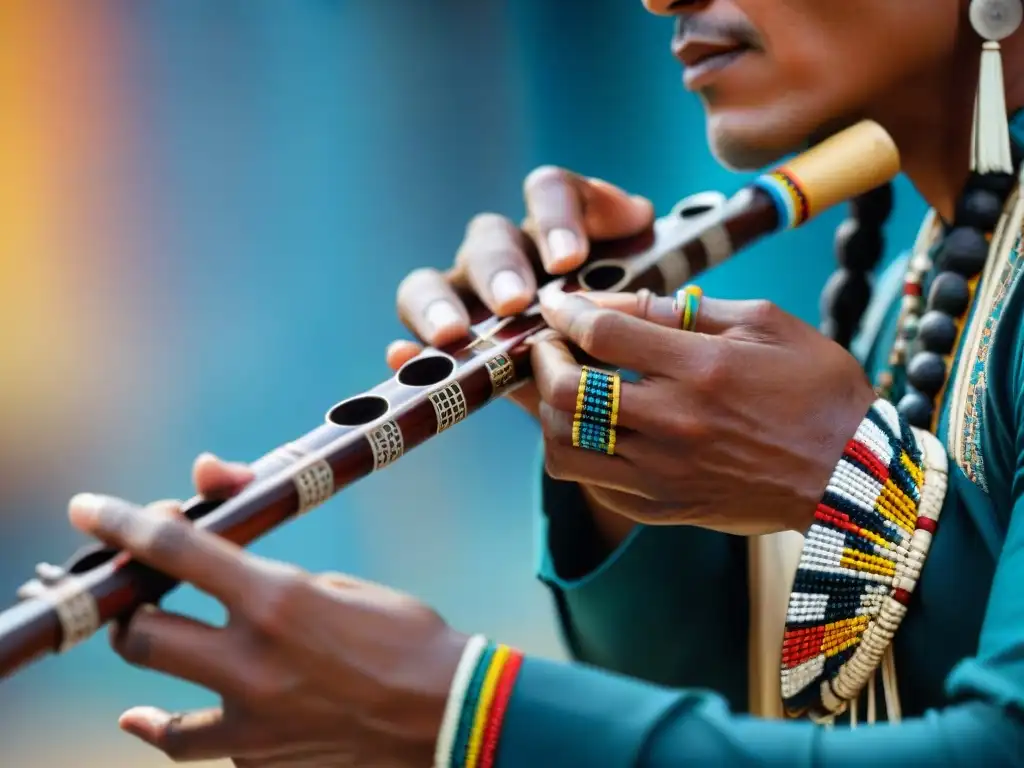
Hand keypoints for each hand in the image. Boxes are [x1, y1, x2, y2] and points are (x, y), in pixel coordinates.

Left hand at [68, 455, 465, 766]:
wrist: (447, 713)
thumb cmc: (404, 635)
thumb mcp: (339, 585)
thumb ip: (272, 569)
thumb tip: (235, 560)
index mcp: (278, 602)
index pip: (179, 552)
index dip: (125, 525)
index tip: (90, 510)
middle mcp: (253, 662)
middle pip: (142, 634)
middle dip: (132, 606)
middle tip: (140, 591)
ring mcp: (252, 720)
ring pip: (158, 705)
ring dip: (151, 670)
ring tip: (155, 644)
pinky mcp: (259, 758)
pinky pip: (197, 743)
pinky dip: (175, 727)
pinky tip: (154, 718)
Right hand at [387, 167, 653, 416]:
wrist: (609, 379)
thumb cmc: (628, 322)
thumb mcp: (643, 287)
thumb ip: (641, 250)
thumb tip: (634, 215)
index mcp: (559, 224)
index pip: (549, 190)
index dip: (554, 218)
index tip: (568, 261)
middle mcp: (508, 252)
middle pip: (489, 238)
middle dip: (500, 269)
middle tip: (515, 303)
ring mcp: (468, 295)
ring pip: (433, 280)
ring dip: (439, 304)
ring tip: (452, 335)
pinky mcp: (446, 338)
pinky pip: (414, 339)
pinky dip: (410, 349)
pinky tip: (404, 358)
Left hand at [532, 290, 875, 534]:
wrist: (851, 477)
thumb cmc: (815, 390)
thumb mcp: (764, 324)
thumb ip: (686, 310)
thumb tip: (619, 300)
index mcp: (703, 369)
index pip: (603, 333)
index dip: (565, 311)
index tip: (553, 302)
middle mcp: (675, 424)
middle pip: (567, 392)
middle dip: (543, 360)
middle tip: (550, 345)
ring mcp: (664, 473)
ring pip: (564, 446)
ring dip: (548, 411)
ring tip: (560, 389)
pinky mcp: (662, 508)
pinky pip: (590, 483)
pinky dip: (575, 452)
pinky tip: (590, 430)